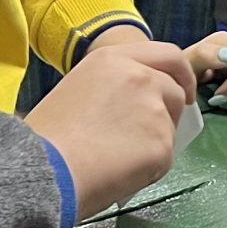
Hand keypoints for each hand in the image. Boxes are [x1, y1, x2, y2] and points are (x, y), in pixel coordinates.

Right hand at [24, 40, 196, 216]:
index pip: (168, 54)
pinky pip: (164, 157)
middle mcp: (140, 77)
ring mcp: (155, 109)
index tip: (182, 90)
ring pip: (170, 126)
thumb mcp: (76, 89)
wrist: (44, 170)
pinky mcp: (162, 144)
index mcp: (113, 59)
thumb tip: (126, 105)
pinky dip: (149, 167)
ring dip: (156, 139)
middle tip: (155, 129)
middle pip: (175, 90)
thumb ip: (110, 88)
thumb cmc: (47, 135)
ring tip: (120, 156)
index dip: (180, 73)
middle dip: (172, 108)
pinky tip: (120, 173)